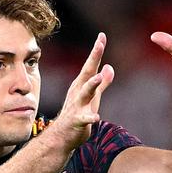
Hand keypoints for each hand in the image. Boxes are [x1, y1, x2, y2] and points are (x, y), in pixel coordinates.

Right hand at [52, 33, 113, 149]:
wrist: (62, 136)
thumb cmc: (77, 115)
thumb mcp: (93, 97)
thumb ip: (102, 84)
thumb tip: (110, 67)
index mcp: (82, 85)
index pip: (91, 65)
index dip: (97, 51)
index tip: (102, 35)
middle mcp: (78, 92)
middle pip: (88, 72)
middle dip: (94, 58)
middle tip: (100, 44)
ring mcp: (76, 106)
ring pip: (85, 93)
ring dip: (92, 84)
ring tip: (99, 77)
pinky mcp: (77, 121)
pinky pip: (84, 119)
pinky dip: (90, 117)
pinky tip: (96, 117)